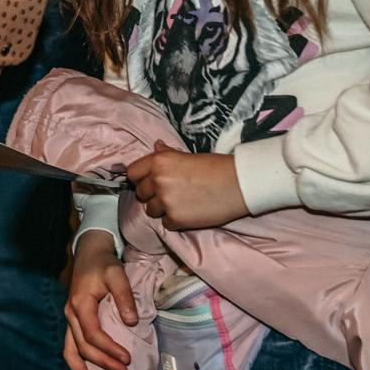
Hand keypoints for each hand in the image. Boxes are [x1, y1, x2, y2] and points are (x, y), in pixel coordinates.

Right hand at [63, 230, 137, 369]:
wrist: (89, 254)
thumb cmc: (104, 263)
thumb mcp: (117, 274)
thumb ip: (124, 296)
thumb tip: (132, 322)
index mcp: (80, 303)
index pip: (92, 333)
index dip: (109, 349)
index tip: (127, 358)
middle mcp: (70, 314)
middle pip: (83, 346)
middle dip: (102, 363)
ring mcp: (69, 320)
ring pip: (70, 350)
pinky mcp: (73, 323)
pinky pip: (72, 347)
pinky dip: (78, 362)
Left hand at [125, 141, 247, 229]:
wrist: (237, 184)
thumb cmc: (215, 167)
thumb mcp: (187, 155)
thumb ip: (167, 154)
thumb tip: (156, 146)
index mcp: (159, 161)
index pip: (132, 173)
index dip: (140, 178)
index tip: (148, 182)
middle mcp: (158, 180)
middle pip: (140, 193)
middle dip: (151, 195)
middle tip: (169, 194)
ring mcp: (165, 200)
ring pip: (150, 210)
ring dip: (162, 209)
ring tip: (180, 203)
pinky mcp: (176, 218)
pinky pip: (165, 223)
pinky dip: (174, 221)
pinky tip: (188, 213)